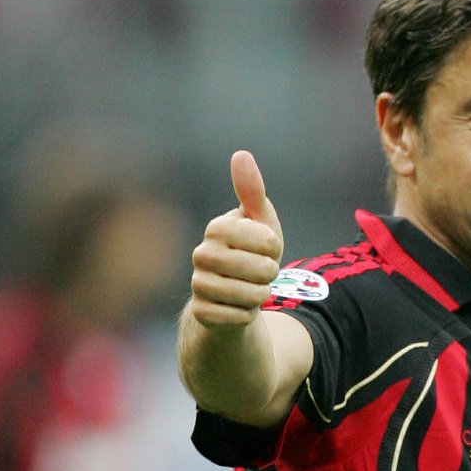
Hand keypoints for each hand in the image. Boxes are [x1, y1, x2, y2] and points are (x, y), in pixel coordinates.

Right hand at [186, 151, 283, 327]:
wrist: (234, 297)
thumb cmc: (251, 254)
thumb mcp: (260, 223)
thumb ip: (252, 192)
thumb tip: (240, 154)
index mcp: (216, 228)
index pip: (261, 237)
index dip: (272, 245)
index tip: (268, 248)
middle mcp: (201, 254)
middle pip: (259, 268)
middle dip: (269, 273)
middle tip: (262, 272)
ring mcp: (198, 285)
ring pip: (249, 295)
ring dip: (261, 294)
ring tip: (254, 289)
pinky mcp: (201, 312)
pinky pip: (239, 317)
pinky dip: (248, 314)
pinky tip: (240, 307)